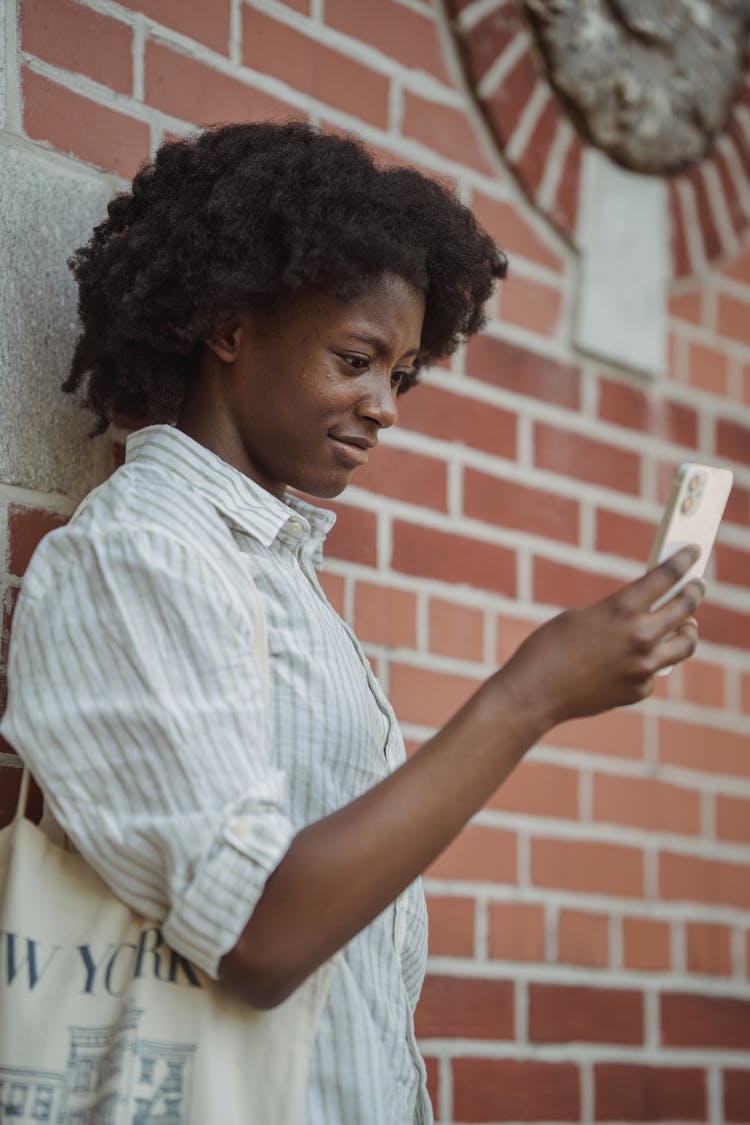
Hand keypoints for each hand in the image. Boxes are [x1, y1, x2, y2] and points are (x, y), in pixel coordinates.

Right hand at [500, 546, 704, 727]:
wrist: (534, 693)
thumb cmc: (548, 648)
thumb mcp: (582, 617)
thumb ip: (618, 614)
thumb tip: (645, 616)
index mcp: (621, 609)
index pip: (666, 576)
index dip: (684, 560)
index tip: (693, 553)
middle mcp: (640, 637)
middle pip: (685, 607)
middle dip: (694, 592)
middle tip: (696, 586)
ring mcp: (643, 666)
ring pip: (686, 643)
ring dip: (687, 630)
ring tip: (685, 625)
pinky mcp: (639, 690)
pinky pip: (655, 671)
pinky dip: (648, 664)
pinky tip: (632, 662)